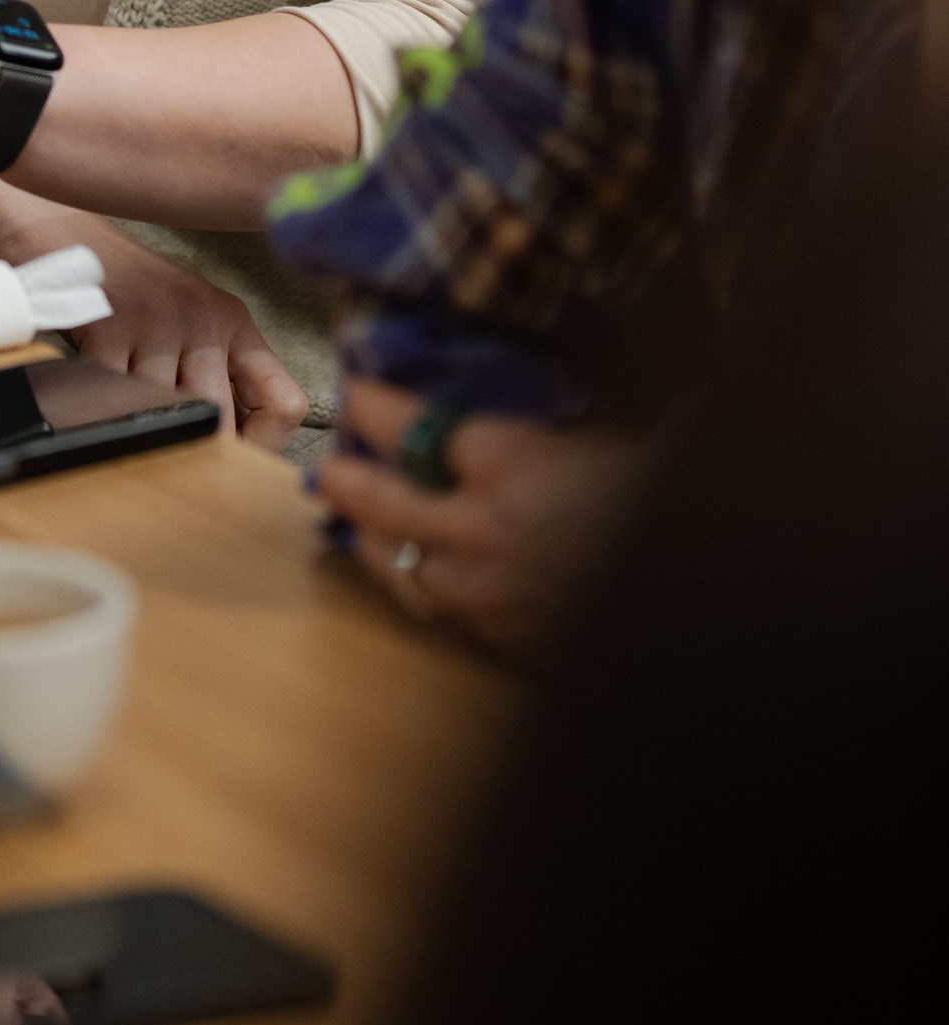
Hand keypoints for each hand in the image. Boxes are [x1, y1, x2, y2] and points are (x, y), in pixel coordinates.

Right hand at [0, 203, 307, 452]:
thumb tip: (225, 452)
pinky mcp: (111, 324)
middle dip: (195, 454)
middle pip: (222, 420)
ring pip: (169, 413)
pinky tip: (96, 402)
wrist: (58, 228)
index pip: (284, 404)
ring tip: (129, 429)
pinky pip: (118, 396)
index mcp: (233, 321)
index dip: (261, 447)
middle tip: (172, 468)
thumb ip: (210, 372)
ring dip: (145, 431)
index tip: (228, 462)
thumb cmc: (122, 286)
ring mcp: (158, 320)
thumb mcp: (184, 318)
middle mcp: (205, 318)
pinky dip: (106, 410)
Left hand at [317, 376, 645, 658]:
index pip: (406, 422)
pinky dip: (428, 593)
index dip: (370, 403)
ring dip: (376, 546)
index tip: (354, 391)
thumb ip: (565, 420)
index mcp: (507, 463)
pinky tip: (428, 583)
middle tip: (327, 469)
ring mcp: (488, 593)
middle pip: (381, 502)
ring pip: (401, 570)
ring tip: (357, 530)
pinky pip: (445, 616)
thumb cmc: (659, 504)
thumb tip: (561, 383)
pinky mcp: (506, 641)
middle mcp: (481, 529)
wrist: (697, 590)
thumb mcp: (619, 439)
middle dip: (346, 480)